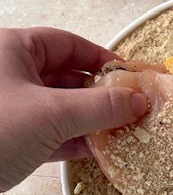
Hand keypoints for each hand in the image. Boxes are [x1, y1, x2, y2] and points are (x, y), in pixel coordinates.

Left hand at [0, 27, 147, 191]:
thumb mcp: (52, 115)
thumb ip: (101, 106)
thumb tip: (138, 101)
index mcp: (12, 49)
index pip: (68, 44)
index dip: (102, 58)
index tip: (130, 75)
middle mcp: (7, 74)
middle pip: (65, 76)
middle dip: (98, 94)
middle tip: (130, 107)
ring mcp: (4, 108)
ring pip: (56, 107)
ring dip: (87, 120)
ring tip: (119, 131)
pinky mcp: (3, 140)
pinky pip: (45, 132)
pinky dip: (69, 140)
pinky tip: (95, 151)